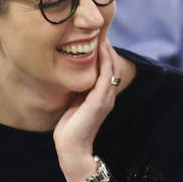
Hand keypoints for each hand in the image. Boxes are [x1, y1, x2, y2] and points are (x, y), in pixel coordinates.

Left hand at [52, 37, 118, 181]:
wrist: (72, 149)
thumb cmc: (70, 130)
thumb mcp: (74, 104)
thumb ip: (77, 91)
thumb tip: (71, 78)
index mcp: (102, 97)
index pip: (107, 71)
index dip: (104, 55)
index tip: (96, 39)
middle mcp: (107, 96)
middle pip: (112, 67)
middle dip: (107, 50)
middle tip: (101, 32)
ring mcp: (105, 98)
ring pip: (111, 68)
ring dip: (108, 52)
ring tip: (103, 36)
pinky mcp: (100, 101)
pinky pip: (106, 76)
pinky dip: (105, 61)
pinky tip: (101, 49)